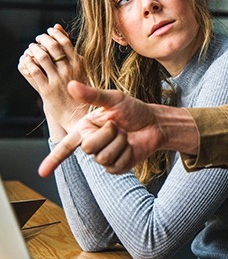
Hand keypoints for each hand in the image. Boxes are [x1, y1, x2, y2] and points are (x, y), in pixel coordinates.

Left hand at [17, 24, 87, 134]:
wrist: (77, 114)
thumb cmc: (80, 89)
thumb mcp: (80, 68)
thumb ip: (69, 49)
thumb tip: (58, 27)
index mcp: (79, 64)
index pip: (65, 42)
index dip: (54, 34)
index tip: (49, 32)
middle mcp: (69, 71)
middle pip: (52, 47)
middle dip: (43, 39)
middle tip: (39, 39)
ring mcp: (58, 80)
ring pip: (42, 57)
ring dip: (34, 49)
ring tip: (32, 48)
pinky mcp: (47, 90)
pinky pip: (34, 71)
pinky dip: (28, 62)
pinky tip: (27, 60)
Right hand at [38, 81, 197, 176]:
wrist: (155, 123)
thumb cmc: (134, 110)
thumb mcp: (114, 99)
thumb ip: (92, 95)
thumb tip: (71, 85)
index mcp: (86, 128)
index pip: (66, 146)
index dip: (53, 159)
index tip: (41, 173)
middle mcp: (92, 143)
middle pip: (88, 147)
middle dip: (107, 133)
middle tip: (118, 125)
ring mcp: (104, 157)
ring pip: (102, 157)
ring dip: (119, 143)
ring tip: (126, 134)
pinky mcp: (117, 167)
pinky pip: (115, 164)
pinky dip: (126, 152)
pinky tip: (130, 146)